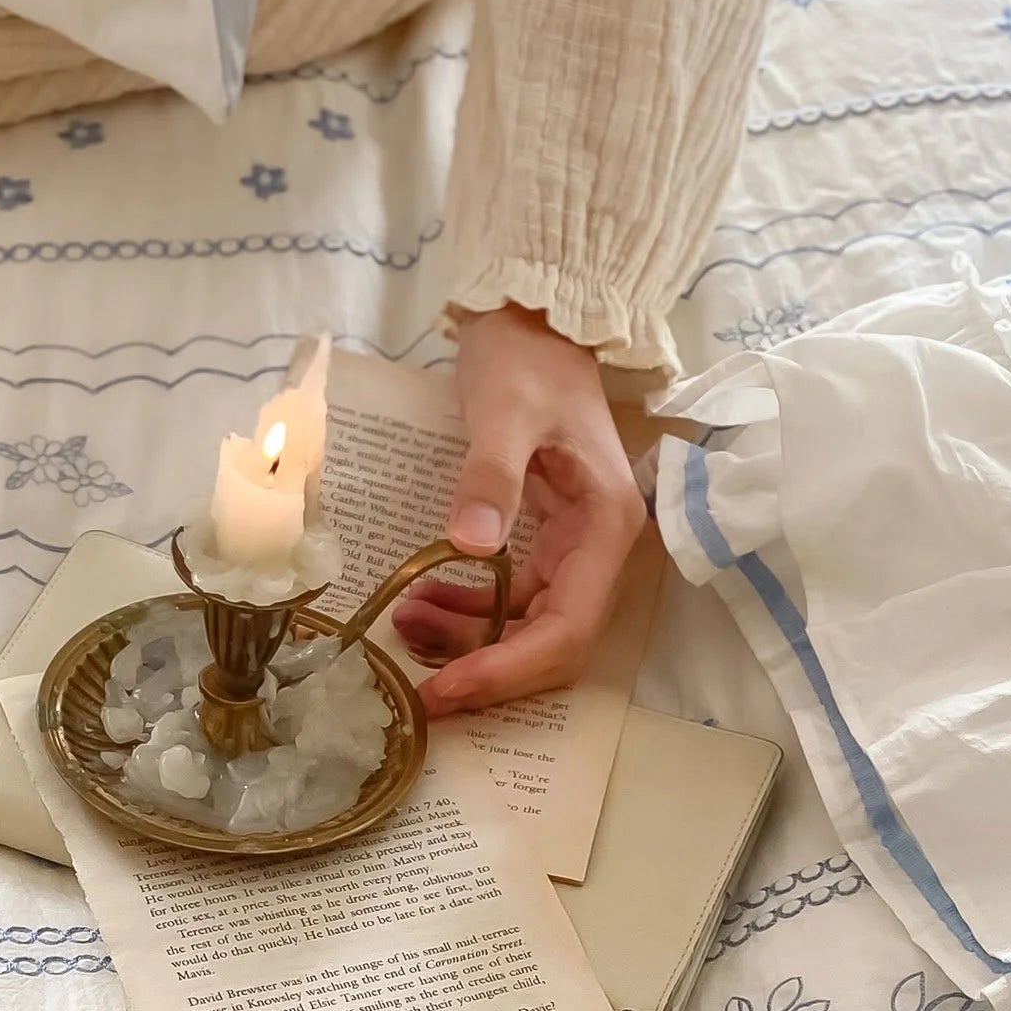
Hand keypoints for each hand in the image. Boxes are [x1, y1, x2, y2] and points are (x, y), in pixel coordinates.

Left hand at [392, 303, 647, 714]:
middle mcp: (599, 550)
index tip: (448, 688)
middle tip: (421, 690)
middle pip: (552, 644)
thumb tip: (471, 545)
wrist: (533, 319)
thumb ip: (490, 476)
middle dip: (488, 672)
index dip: (508, 669)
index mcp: (606, 527)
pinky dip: (468, 613)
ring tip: (404, 629)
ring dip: (471, 644)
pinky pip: (510, 600)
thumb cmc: (526, 358)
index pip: (565, 629)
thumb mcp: (504, 408)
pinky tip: (421, 604)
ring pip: (528, 629)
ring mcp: (573, 548)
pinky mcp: (544, 542)